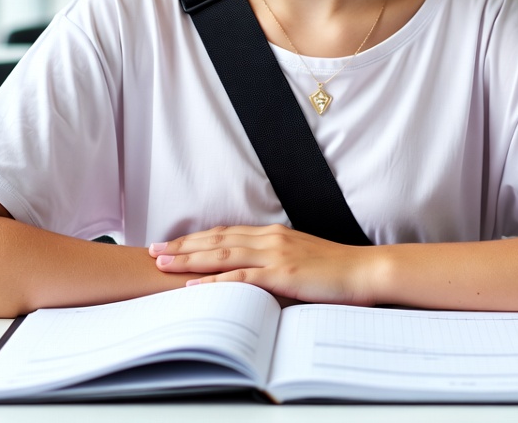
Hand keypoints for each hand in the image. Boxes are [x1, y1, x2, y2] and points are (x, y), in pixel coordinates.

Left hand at [148, 224, 376, 304]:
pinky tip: (193, 284)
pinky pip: (241, 277)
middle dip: (182, 246)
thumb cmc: (336, 271)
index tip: (172, 243)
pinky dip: (214, 280)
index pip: (225, 233)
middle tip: (153, 250)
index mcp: (273, 234)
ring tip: (162, 263)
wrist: (364, 271)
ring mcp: (275, 255)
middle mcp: (270, 239)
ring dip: (189, 259)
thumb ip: (276, 261)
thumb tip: (253, 272)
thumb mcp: (301, 259)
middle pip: (216, 239)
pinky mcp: (282, 274)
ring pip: (222, 254)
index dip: (196, 238)